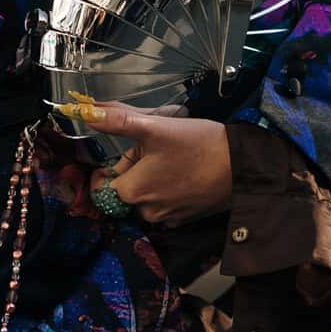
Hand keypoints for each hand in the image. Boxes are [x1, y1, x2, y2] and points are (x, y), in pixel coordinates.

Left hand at [63, 101, 232, 228]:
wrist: (244, 165)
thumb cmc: (198, 144)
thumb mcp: (155, 126)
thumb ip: (117, 121)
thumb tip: (87, 112)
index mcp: (133, 192)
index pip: (102, 187)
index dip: (107, 169)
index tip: (123, 153)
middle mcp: (147, 212)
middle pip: (125, 192)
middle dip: (133, 171)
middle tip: (154, 150)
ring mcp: (168, 218)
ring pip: (146, 199)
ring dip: (150, 181)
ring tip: (171, 160)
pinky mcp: (186, 218)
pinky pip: (165, 206)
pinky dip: (168, 192)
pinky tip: (183, 174)